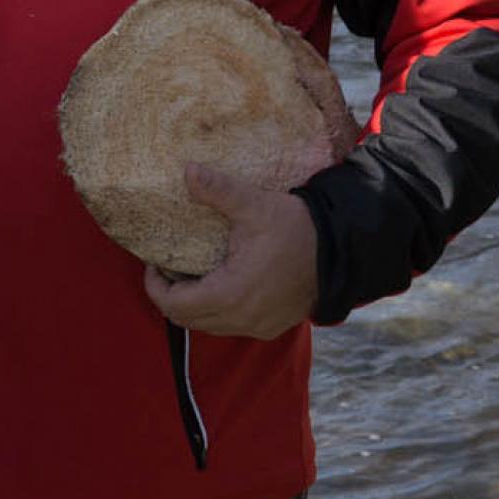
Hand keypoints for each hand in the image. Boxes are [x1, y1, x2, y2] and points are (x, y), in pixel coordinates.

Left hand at [141, 166, 317, 339]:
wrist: (343, 251)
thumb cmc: (297, 229)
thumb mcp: (254, 206)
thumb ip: (218, 190)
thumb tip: (187, 171)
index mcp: (230, 294)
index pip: (174, 305)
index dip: (156, 286)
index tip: (155, 264)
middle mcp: (241, 318)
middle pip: (187, 320)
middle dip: (171, 296)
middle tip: (168, 268)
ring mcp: (258, 326)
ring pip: (209, 326)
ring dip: (194, 305)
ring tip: (192, 275)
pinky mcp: (272, 326)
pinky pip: (232, 326)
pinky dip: (218, 311)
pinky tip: (222, 284)